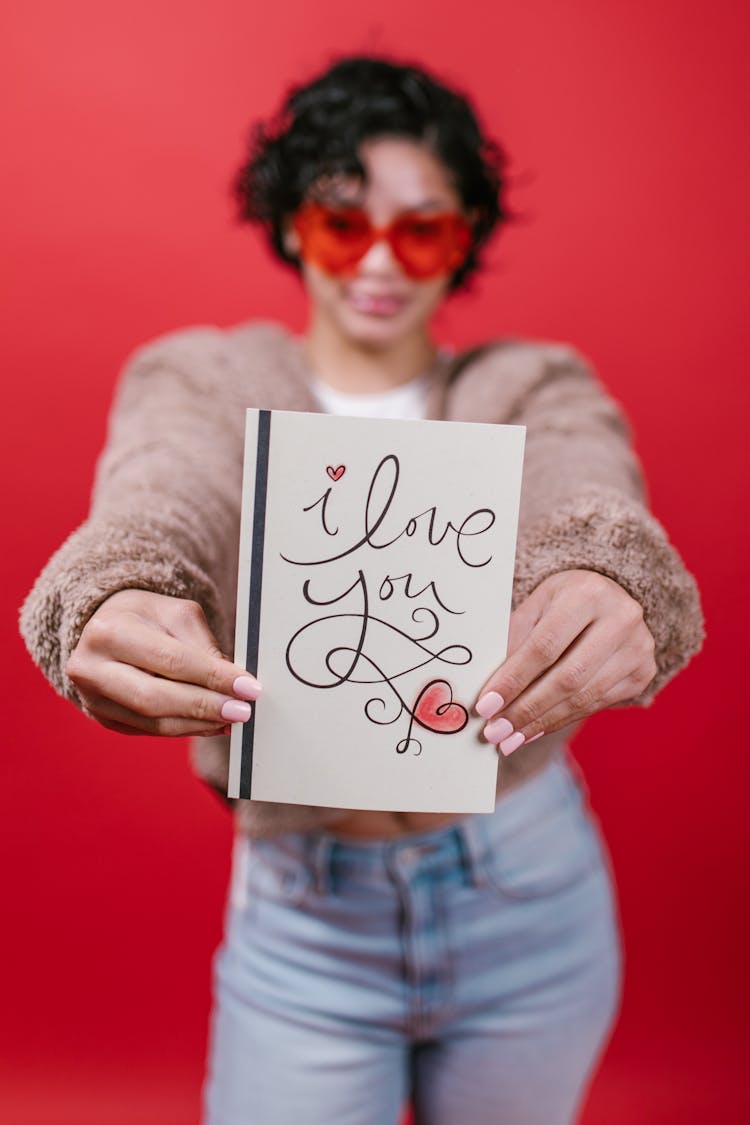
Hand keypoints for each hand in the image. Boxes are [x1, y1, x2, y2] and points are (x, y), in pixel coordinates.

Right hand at [66, 589, 259, 736]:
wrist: (106, 626)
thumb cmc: (145, 616)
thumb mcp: (176, 614)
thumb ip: (203, 645)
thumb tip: (232, 683)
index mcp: (108, 633)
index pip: (169, 661)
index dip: (212, 677)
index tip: (248, 686)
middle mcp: (91, 669)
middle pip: (155, 698)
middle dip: (205, 706)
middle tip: (242, 710)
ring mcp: (93, 699)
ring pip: (154, 722)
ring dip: (199, 724)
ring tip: (232, 718)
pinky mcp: (103, 719)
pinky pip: (151, 730)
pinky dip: (185, 728)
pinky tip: (211, 723)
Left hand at [475, 570, 656, 754]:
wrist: (609, 599)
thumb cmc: (563, 601)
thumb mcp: (536, 605)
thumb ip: (514, 640)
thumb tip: (491, 691)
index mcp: (588, 594)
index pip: (545, 646)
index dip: (514, 679)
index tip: (485, 706)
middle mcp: (621, 619)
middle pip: (568, 677)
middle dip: (526, 709)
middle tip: (495, 732)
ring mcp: (638, 648)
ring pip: (583, 697)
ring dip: (541, 722)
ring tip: (509, 738)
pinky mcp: (642, 673)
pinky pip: (595, 704)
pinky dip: (560, 720)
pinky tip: (534, 730)